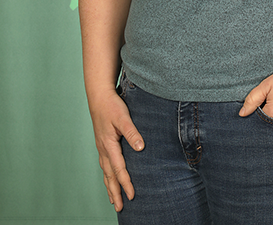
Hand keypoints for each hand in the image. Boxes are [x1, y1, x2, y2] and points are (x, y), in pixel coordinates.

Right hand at [88, 90, 143, 211]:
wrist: (99, 96)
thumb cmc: (112, 106)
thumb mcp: (123, 117)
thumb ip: (132, 132)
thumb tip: (141, 147)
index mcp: (109, 145)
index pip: (119, 169)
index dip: (126, 183)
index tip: (132, 195)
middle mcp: (103, 149)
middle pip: (109, 176)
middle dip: (115, 192)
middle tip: (121, 207)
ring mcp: (101, 147)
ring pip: (105, 172)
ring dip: (110, 187)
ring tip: (114, 201)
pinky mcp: (102, 144)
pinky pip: (104, 165)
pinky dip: (107, 176)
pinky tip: (109, 179)